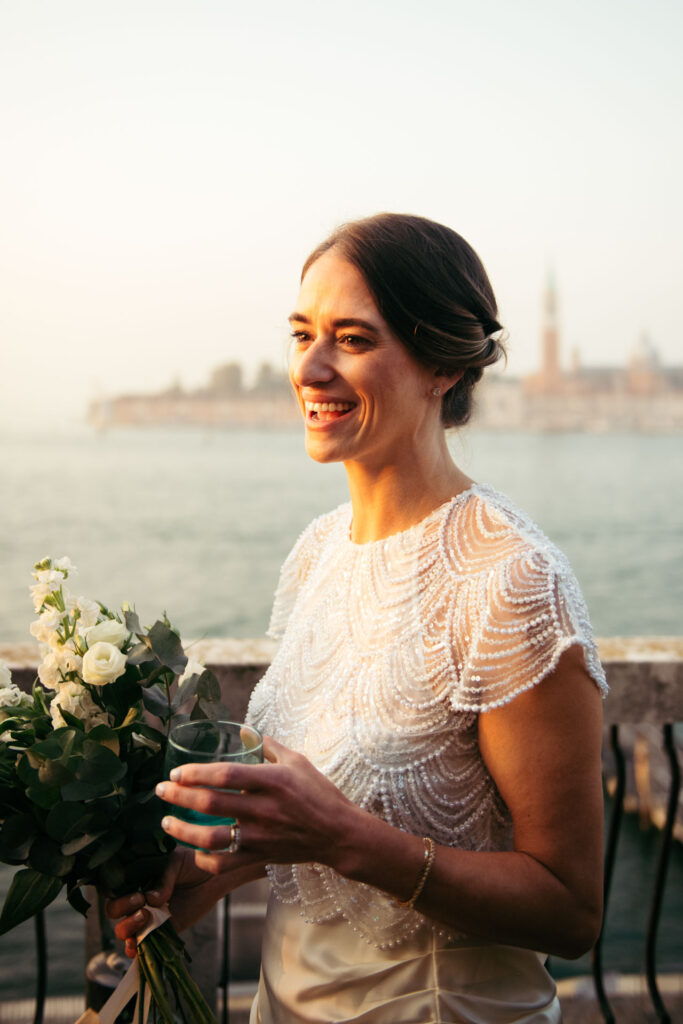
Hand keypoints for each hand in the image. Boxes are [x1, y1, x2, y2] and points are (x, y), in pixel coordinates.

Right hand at [105, 848, 210, 957]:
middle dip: (121, 908)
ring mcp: (147, 916)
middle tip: (141, 901)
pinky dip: (134, 949)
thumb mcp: (176, 862)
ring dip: (128, 927)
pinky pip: (141, 945)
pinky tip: (137, 945)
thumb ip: (162, 878)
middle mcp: (137, 897)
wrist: (213, 876)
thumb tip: (152, 899)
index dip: (114, 891)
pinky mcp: (159, 931)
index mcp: (136, 877)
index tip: (134, 890)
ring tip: (146, 917)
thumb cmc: (192, 863)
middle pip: (114, 909)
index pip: (113, 886)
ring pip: (123, 929)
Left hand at [156, 735, 358, 875]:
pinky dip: (204, 860)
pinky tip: (193, 850)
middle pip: (211, 803)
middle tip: (161, 790)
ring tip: (166, 822)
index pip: (225, 775)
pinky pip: (224, 864)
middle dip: (179, 796)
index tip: (176, 772)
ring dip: (183, 830)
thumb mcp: (297, 761)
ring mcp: (261, 837)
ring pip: (212, 838)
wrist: (339, 834)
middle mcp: (263, 809)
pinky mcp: (261, 857)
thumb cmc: (319, 793)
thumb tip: (243, 730)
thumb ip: (267, 746)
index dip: (196, 773)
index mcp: (272, 781)